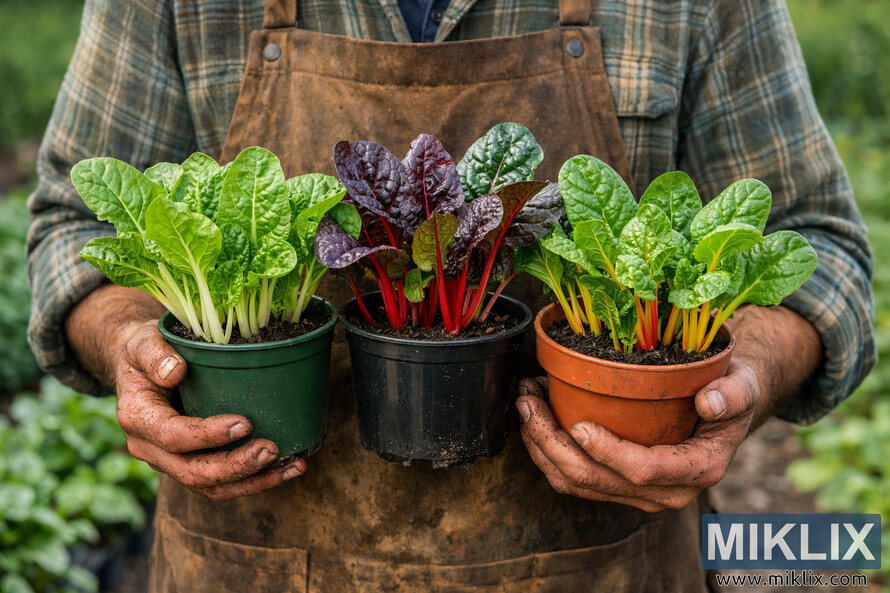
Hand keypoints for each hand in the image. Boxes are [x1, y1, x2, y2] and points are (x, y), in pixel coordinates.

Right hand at [67, 285, 305, 501]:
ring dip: (253, 481)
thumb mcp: (142, 342)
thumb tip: (175, 370)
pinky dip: (255, 481)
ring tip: (291, 466)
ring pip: (211, 487)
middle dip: (235, 466)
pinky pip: (222, 484)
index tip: (244, 424)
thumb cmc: (146, 353)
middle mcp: (151, 449)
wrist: (141, 369)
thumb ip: (154, 354)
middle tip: (271, 449)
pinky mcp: (191, 465)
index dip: (207, 435)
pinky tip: (288, 468)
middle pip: (193, 472)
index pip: (172, 436)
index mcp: (138, 419)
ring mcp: (171, 462)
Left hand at [516, 359, 759, 511]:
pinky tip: (534, 417)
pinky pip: (573, 479)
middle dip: (552, 443)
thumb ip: (733, 394)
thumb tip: (708, 403)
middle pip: (596, 480)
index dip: (608, 452)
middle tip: (528, 400)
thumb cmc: (730, 390)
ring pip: (576, 484)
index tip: (577, 424)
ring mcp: (638, 494)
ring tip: (524, 402)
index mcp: (697, 469)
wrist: (723, 406)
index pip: (644, 470)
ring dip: (540, 446)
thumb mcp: (743, 385)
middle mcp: (666, 492)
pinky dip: (546, 450)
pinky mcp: (616, 485)